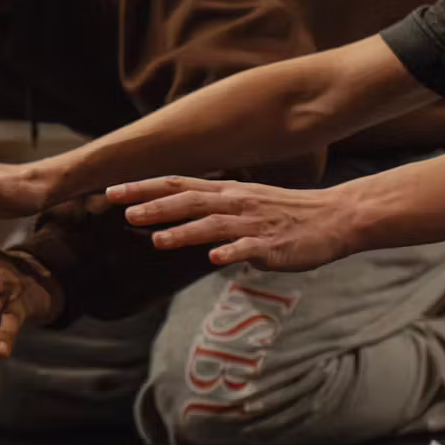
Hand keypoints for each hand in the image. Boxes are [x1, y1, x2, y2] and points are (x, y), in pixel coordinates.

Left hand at [108, 176, 356, 271]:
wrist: (334, 218)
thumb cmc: (285, 213)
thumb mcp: (242, 203)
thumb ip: (209, 209)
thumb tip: (173, 218)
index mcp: (225, 192)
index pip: (177, 185)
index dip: (143, 187)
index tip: (111, 191)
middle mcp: (235, 203)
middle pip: (189, 200)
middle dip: (156, 206)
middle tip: (123, 210)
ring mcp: (254, 224)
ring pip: (214, 225)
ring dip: (185, 231)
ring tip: (157, 240)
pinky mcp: (273, 244)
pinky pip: (249, 248)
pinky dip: (231, 252)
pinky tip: (214, 259)